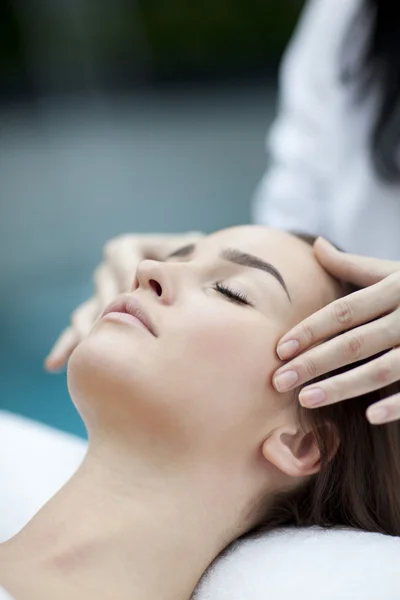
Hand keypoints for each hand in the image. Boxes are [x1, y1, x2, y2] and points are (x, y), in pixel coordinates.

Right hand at [45, 231, 202, 371]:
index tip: (133, 295)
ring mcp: (101, 296)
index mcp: (128, 249)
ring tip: (82, 348)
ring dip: (81, 331)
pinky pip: (79, 332)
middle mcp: (109, 271)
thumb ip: (187, 258)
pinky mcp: (99, 319)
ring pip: (85, 312)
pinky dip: (67, 347)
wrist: (194, 281)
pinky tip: (53, 365)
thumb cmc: (195, 264)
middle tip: (114, 329)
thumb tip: (187, 259)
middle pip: (103, 288)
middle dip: (107, 308)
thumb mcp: (194, 254)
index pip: (121, 258)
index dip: (126, 276)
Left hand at [272, 238, 399, 424]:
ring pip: (380, 369)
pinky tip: (368, 417)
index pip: (344, 311)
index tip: (280, 349)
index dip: (311, 330)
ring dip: (342, 386)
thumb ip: (352, 265)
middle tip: (278, 381)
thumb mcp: (393, 271)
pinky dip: (396, 405)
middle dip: (313, 363)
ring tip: (306, 399)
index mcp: (394, 289)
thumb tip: (316, 245)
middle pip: (353, 343)